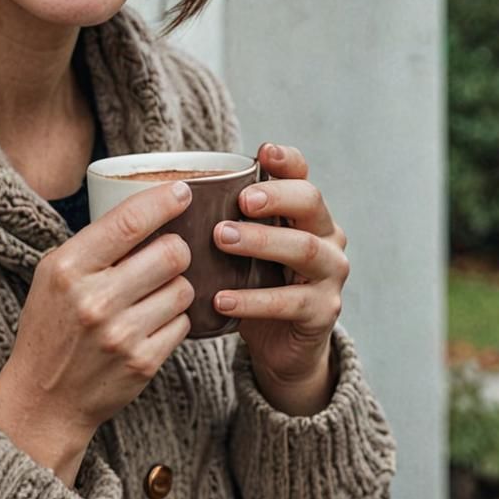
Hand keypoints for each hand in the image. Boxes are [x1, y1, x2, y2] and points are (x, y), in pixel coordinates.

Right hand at [0, 180, 194, 483]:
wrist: (44, 399)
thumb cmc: (52, 326)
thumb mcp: (54, 275)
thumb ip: (95, 244)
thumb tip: (149, 207)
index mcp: (69, 269)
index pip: (129, 221)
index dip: (164, 201)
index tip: (184, 192)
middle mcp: (95, 300)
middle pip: (171, 253)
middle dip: (177, 248)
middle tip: (169, 253)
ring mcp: (121, 334)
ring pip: (183, 288)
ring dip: (176, 286)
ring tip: (154, 293)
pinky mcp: (143, 362)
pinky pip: (183, 324)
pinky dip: (174, 319)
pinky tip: (152, 322)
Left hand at [212, 142, 348, 415]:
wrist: (281, 346)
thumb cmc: (255, 285)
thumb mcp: (244, 249)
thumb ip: (227, 220)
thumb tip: (169, 193)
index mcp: (307, 213)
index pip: (303, 175)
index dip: (286, 160)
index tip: (262, 151)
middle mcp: (326, 236)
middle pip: (310, 202)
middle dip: (274, 196)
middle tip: (239, 201)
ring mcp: (329, 274)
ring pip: (304, 248)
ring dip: (261, 241)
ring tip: (221, 239)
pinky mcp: (323, 312)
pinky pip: (290, 301)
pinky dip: (253, 299)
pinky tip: (221, 298)